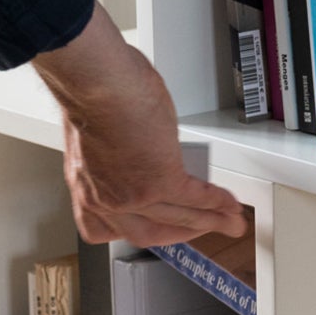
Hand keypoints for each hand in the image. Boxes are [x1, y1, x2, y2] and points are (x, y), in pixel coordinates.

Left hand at [33, 4, 247, 246]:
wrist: (94, 82)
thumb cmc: (89, 90)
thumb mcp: (101, 137)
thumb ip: (122, 156)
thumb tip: (149, 149)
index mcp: (86, 188)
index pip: (114, 227)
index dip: (143, 229)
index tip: (163, 227)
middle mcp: (104, 200)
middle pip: (149, 232)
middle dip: (183, 232)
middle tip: (205, 227)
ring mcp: (131, 195)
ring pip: (178, 218)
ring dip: (209, 221)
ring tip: (229, 219)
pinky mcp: (159, 181)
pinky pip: (195, 198)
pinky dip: (217, 202)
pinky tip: (228, 202)